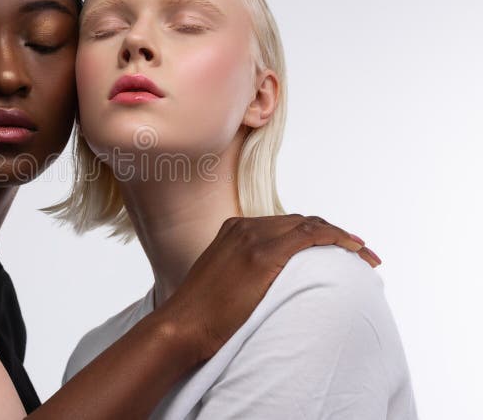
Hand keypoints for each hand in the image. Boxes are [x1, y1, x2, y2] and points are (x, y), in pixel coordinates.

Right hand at [156, 214, 381, 361]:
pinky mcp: (261, 255)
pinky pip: (309, 236)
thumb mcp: (222, 280)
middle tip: (361, 252)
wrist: (182, 326)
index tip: (340, 248)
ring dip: (341, 237)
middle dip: (334, 233)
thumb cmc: (200, 315)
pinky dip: (336, 238)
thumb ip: (244, 270)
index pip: (285, 224)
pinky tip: (354, 250)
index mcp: (233, 230)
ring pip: (308, 224)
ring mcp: (251, 238)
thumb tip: (269, 284)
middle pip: (299, 221)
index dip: (316, 232)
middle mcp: (243, 227)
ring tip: (365, 255)